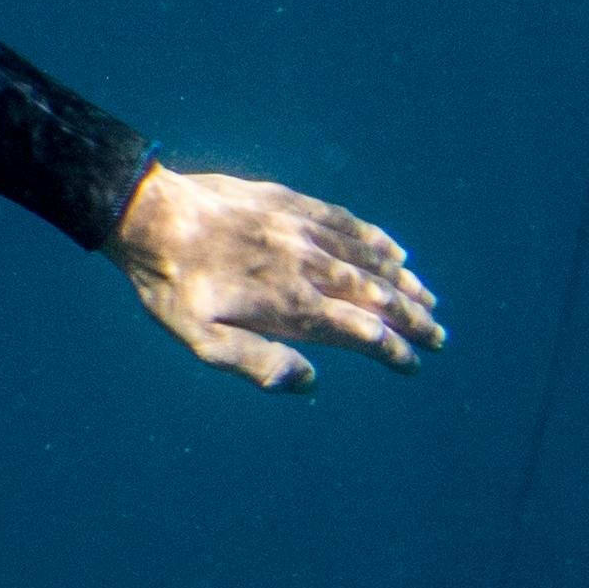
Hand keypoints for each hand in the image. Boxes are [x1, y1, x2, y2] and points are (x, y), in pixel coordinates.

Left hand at [113, 166, 440, 393]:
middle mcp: (309, 267)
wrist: (148, 215)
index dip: (393, 352)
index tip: (412, 366)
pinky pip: (346, 223)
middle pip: (377, 297)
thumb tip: (309, 383)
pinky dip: (376, 240)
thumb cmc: (171, 286)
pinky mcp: (291, 205)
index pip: (362, 334)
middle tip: (440, 338)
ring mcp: (303, 232)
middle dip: (413, 320)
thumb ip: (257, 364)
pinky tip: (394, 251)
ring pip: (369, 260)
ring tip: (429, 300)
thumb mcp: (202, 341)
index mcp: (293, 306)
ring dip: (403, 282)